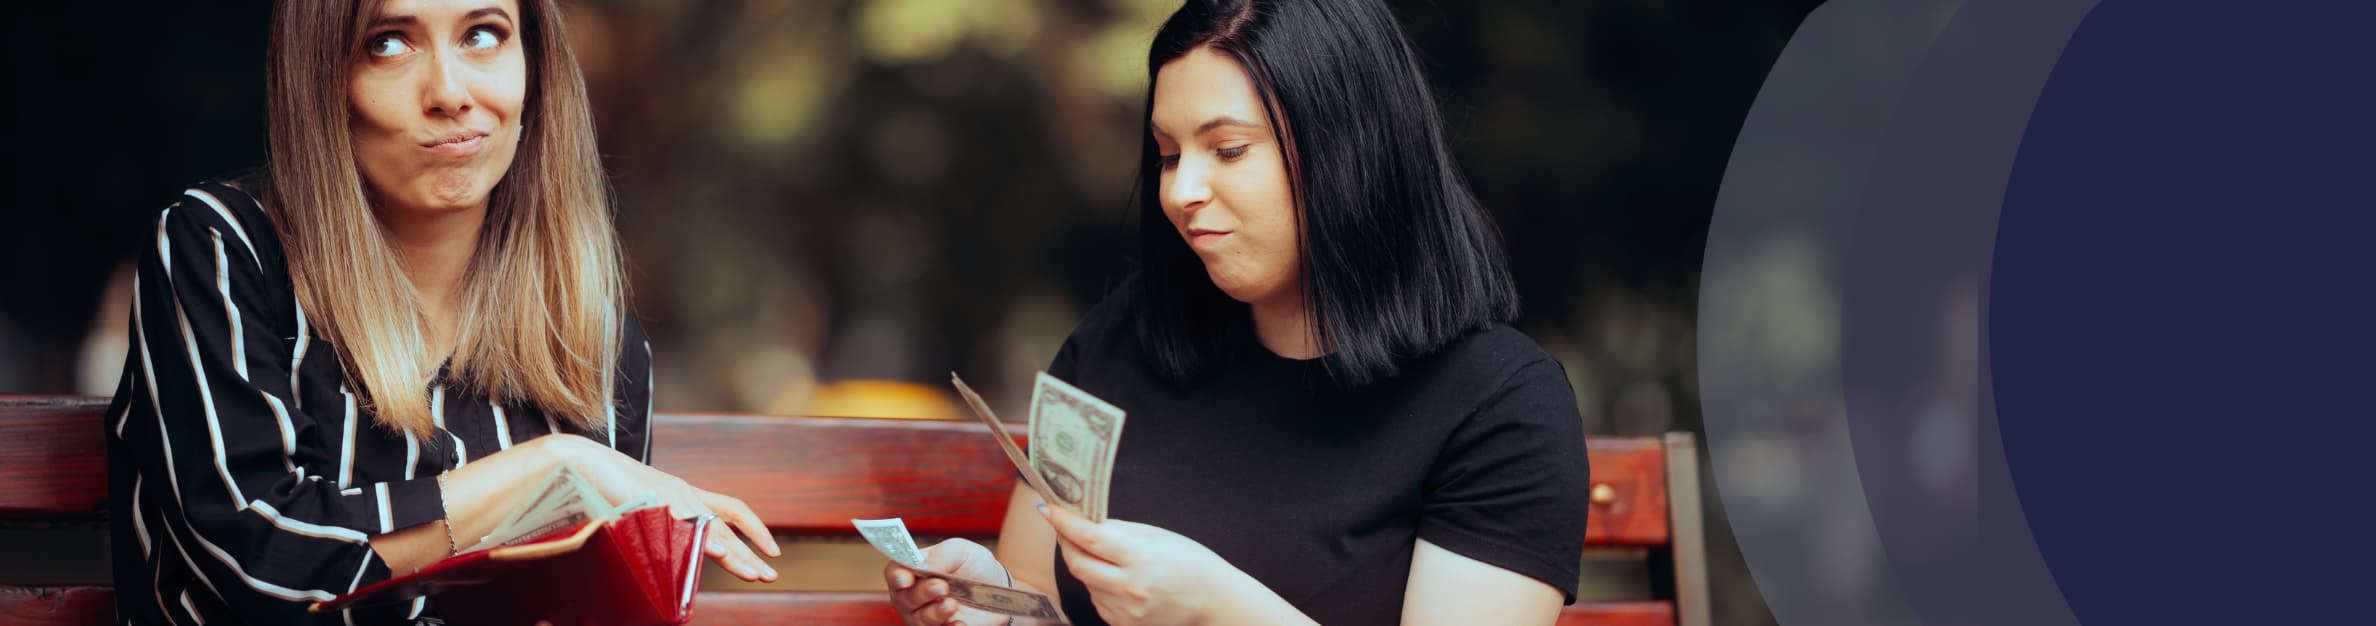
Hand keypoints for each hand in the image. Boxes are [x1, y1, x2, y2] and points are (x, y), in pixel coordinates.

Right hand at [537, 435, 782, 581]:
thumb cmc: (606, 488)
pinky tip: (717, 551)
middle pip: (727, 525)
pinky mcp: (656, 497)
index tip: (772, 552)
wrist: (580, 462)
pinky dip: (702, 537)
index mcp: (685, 495)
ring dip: (733, 552)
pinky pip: (685, 521)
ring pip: (711, 527)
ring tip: (752, 572)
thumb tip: (670, 555)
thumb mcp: (642, 510)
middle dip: (750, 551)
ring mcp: (672, 494)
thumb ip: (660, 528)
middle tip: (771, 573)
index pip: (730, 511)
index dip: (754, 531)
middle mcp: (685, 493)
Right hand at [884, 538, 1012, 625]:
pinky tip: (960, 623)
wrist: (998, 586)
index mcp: (914, 569)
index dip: (896, 576)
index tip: (905, 579)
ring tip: (952, 604)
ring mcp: (926, 615)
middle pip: (904, 599)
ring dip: (934, 613)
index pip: (894, 572)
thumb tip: (922, 566)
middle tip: (941, 587)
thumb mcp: (960, 550)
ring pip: (918, 620)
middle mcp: (914, 595)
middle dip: (921, 593)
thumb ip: (941, 555)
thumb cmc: (973, 564)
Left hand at [1042, 504, 1259, 625]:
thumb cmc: (1193, 565)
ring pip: (1086, 582)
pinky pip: (1098, 599)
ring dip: (1086, 564)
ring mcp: (1126, 610)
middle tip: (1063, 527)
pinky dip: (1099, 585)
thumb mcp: (1160, 536)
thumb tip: (1086, 521)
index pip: (1090, 538)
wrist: (1214, 603)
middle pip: (1078, 563)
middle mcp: (1131, 587)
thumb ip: (1121, 530)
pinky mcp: (1123, 624)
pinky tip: (1118, 579)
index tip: (1048, 510)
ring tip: (1108, 556)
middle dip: (1065, 542)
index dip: (1064, 522)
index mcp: (1143, 558)